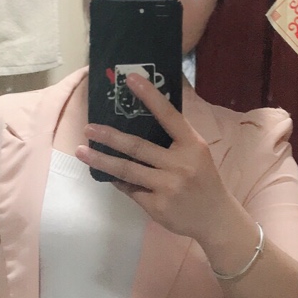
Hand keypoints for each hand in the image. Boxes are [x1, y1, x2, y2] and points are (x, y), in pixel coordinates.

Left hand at [75, 72, 231, 241]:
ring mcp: (168, 186)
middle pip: (137, 146)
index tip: (130, 79)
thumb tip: (138, 121)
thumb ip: (175, 139)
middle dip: (109, 137)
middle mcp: (180, 164)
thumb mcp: (197, 153)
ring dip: (101, 160)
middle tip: (88, 128)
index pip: (168, 115)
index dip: (150, 96)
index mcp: (192, 145)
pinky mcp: (157, 206)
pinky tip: (106, 174)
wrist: (216, 218)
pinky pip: (130, 190)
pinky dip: (118, 181)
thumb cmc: (203, 180)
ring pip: (126, 170)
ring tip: (82, 151)